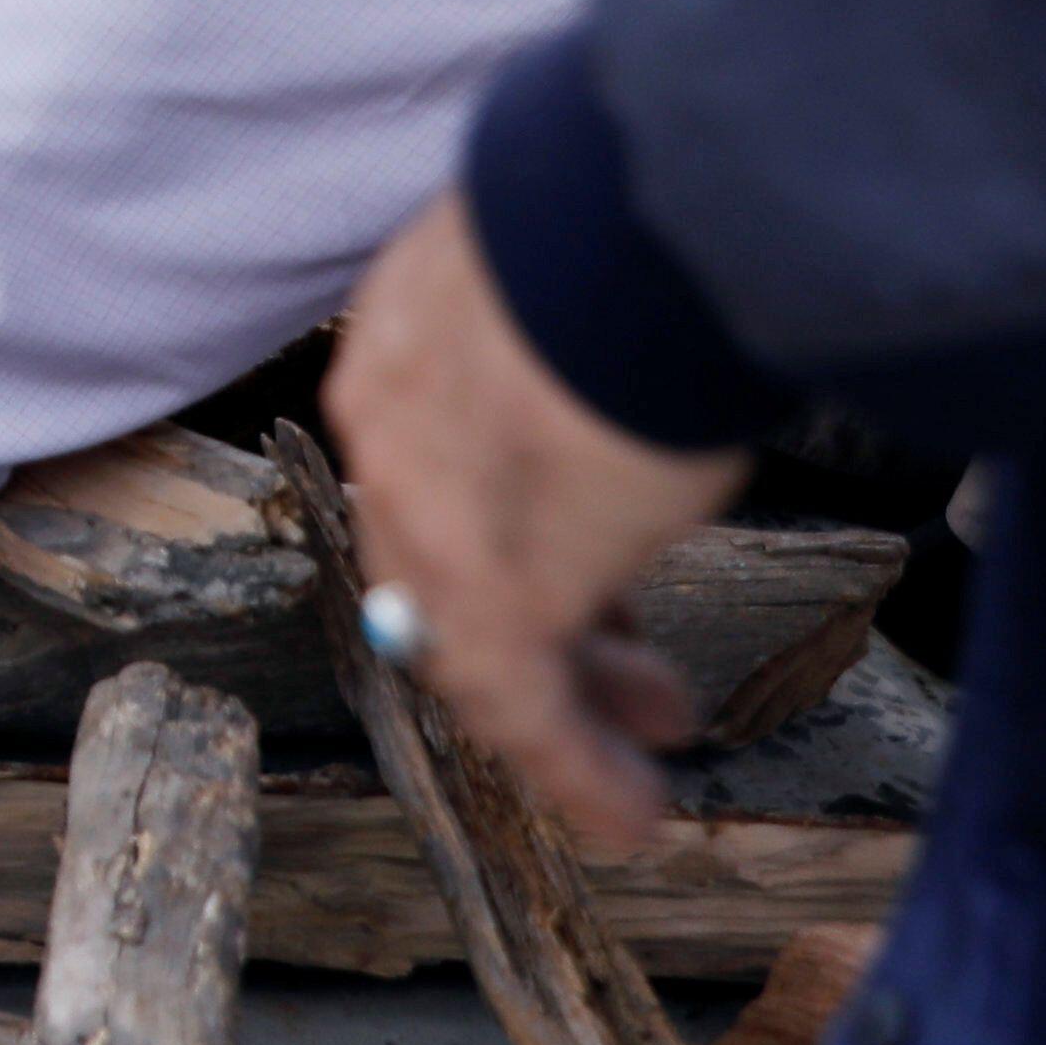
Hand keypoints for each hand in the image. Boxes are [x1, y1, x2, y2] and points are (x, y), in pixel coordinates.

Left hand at [325, 193, 748, 849]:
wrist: (620, 235)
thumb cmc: (621, 231)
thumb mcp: (566, 273)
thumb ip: (567, 324)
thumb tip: (641, 317)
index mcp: (401, 340)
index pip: (429, 461)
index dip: (507, 515)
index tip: (575, 555)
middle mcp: (391, 428)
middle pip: (446, 553)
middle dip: (549, 613)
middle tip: (629, 668)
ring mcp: (430, 514)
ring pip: (483, 632)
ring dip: (570, 699)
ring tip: (653, 727)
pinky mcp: (488, 592)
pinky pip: (520, 705)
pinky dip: (575, 766)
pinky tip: (630, 814)